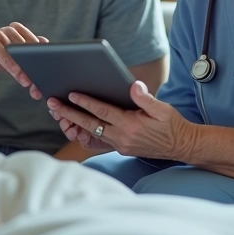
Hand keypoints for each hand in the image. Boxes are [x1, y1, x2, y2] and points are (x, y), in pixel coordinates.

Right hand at [0, 22, 45, 98]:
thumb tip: (47, 73)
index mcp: (23, 32)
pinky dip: (11, 66)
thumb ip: (29, 60)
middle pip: (29, 50)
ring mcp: (3, 33)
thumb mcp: (15, 59)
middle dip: (34, 68)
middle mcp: (14, 30)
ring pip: (18, 54)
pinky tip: (17, 75)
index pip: (39, 45)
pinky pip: (4, 55)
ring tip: (28, 82)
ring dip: (23, 69)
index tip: (50, 74)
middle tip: (39, 83)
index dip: (45, 60)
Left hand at [47, 81, 194, 160]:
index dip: (85, 102)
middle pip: (90, 124)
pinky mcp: (121, 149)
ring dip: (75, 123)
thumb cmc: (173, 125)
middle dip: (69, 113)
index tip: (70, 94)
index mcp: (130, 126)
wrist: (182, 146)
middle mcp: (122, 138)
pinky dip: (87, 132)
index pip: (102, 112)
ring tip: (59, 113)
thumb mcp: (163, 109)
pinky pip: (99, 140)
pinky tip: (77, 124)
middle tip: (52, 104)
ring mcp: (120, 145)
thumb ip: (146, 98)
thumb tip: (133, 85)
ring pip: (92, 132)